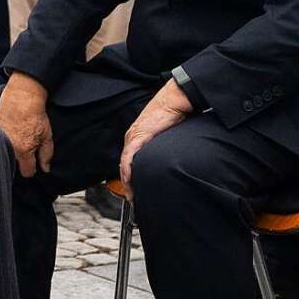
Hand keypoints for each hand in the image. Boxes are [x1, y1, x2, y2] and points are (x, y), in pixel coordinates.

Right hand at [0, 72, 53, 177]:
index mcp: (23, 151)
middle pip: (13, 164)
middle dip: (18, 159)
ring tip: (14, 137)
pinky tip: (6, 129)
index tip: (31, 161)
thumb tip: (45, 169)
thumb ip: (46, 155)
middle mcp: (9, 147)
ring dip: (8, 148)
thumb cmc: (35, 114)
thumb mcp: (47, 136)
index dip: (31, 168)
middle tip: (23, 145)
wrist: (22, 95)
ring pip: (3, 152)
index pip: (27, 172)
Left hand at [119, 79, 192, 196]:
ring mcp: (134, 136)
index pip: (129, 161)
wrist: (173, 101)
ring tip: (131, 195)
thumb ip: (162, 147)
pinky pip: (130, 156)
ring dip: (127, 180)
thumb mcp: (165, 136)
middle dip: (127, 183)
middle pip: (125, 164)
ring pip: (125, 162)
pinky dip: (128, 169)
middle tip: (132, 198)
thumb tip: (168, 161)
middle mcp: (132, 137)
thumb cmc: (171, 115)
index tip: (134, 191)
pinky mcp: (139, 135)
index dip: (130, 177)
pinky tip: (128, 179)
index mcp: (137, 136)